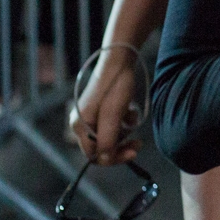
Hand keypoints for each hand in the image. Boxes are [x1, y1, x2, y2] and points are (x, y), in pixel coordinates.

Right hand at [69, 46, 143, 165]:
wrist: (120, 61)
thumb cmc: (115, 87)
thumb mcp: (112, 116)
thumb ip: (107, 139)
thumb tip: (104, 159)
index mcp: (80, 126)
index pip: (94, 155)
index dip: (113, 157)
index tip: (132, 153)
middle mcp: (82, 123)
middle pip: (102, 147)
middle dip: (121, 145)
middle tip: (139, 144)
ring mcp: (92, 116)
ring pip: (110, 136)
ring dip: (124, 131)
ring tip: (132, 117)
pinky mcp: (102, 110)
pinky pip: (114, 125)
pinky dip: (124, 121)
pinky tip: (130, 110)